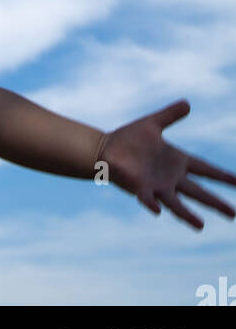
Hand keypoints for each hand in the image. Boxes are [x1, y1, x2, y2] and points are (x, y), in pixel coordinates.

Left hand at [98, 100, 235, 228]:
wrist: (105, 148)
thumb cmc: (129, 138)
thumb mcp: (153, 123)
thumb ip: (170, 115)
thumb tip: (188, 103)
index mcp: (177, 160)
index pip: (204, 169)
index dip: (222, 175)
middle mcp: (170, 177)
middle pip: (197, 191)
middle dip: (215, 202)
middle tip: (234, 214)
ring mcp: (156, 185)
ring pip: (175, 203)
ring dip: (187, 214)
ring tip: (201, 225)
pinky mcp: (139, 188)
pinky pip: (147, 198)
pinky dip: (152, 204)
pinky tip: (157, 209)